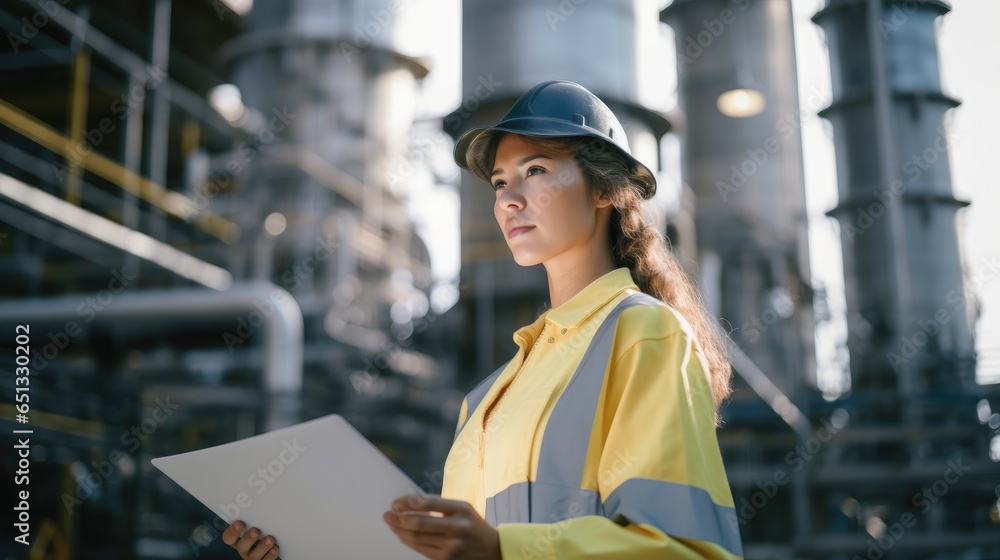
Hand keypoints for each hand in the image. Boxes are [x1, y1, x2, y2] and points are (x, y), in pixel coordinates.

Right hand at [221, 520, 279, 559]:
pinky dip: (270, 555)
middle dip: (248, 538)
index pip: (228, 538)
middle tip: (255, 530)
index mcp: (239, 539)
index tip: (240, 523)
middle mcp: (245, 549)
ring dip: (262, 547)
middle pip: (241, 546)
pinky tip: (275, 547)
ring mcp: (253, 557)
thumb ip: (257, 517)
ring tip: (270, 539)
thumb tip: (264, 500)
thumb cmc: (265, 530)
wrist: (277, 543)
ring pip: (253, 556)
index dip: (232, 532)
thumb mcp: (259, 523)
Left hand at [383, 495, 500, 559]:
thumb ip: (439, 505)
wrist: (492, 550)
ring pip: (416, 537)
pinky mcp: (446, 559)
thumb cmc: (473, 525)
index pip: (427, 503)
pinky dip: (407, 541)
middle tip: (387, 514)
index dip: (406, 502)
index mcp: (461, 509)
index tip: (395, 502)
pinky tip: (402, 535)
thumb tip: (409, 504)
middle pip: (418, 523)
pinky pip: (420, 549)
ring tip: (391, 524)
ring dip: (399, 530)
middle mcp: (456, 528)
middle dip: (398, 518)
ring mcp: (451, 546)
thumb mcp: (462, 508)